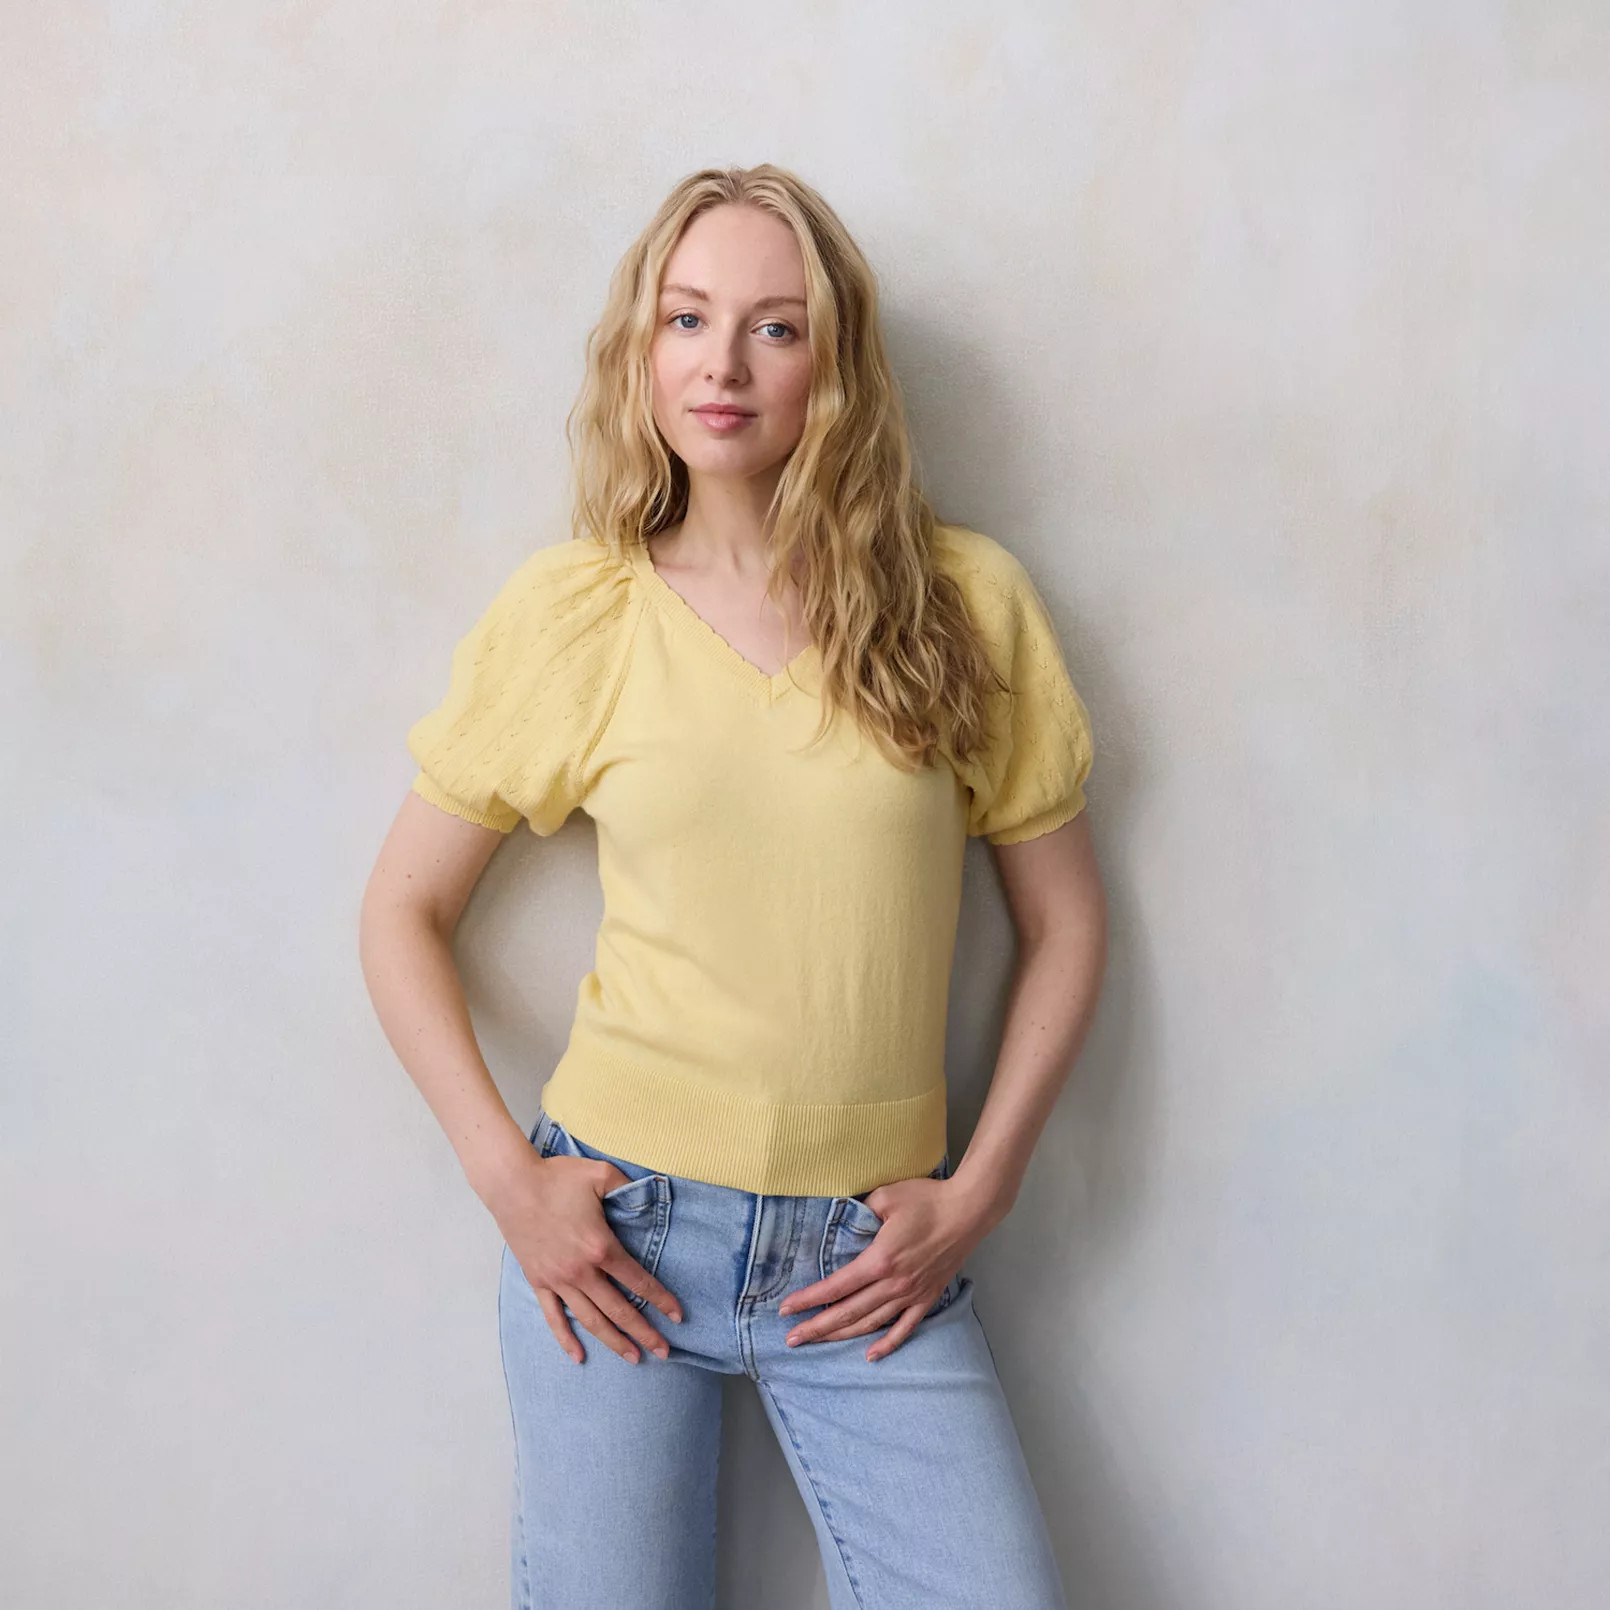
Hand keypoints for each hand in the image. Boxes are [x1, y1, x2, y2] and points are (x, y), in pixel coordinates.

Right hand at [484, 1150, 683, 1366]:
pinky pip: (554, 1317)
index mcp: (601, 1247)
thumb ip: (628, 1187)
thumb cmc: (557, 1178)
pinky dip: (566, 1339)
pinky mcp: (539, 1281)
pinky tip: (578, 1356)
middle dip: (644, 1333)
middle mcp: (582, 1271)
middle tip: (664, 1351)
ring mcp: (558, 1280)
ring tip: (633, 1358)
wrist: (512, 1185)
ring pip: (591, 1320)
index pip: (638, 1281)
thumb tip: (648, 1192)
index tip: (677, 1316)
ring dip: (613, 1342)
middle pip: (619, 1310)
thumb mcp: (601, 1174)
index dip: (661, 1300)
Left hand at [777, 1173, 986, 1361]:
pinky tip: (870, 1355)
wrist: (968, 1211)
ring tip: (818, 1343)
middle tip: (792, 1339)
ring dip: (842, 1336)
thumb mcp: (886, 1196)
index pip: (836, 1287)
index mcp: (880, 1260)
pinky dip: (887, 1344)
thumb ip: (858, 1211)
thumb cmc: (927, 1199)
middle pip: (848, 1312)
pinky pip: (905, 1328)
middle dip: (816, 1327)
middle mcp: (893, 1284)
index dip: (808, 1300)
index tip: (786, 1310)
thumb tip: (840, 1220)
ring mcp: (912, 1294)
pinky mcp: (928, 1297)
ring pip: (871, 1323)